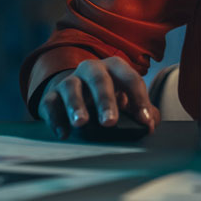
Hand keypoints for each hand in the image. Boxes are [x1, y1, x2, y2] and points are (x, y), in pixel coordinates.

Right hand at [38, 57, 159, 138]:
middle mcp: (92, 69)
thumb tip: (149, 124)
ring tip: (81, 123)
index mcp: (115, 67)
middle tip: (110, 122)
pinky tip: (63, 133)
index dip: (139, 99)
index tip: (144, 121)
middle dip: (105, 101)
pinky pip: (50, 103)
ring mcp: (70, 80)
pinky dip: (56, 118)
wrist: (73, 89)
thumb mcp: (126, 97)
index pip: (131, 79)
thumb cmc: (107, 95)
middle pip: (100, 80)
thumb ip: (142, 109)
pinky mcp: (51, 95)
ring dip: (76, 105)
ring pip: (71, 87)